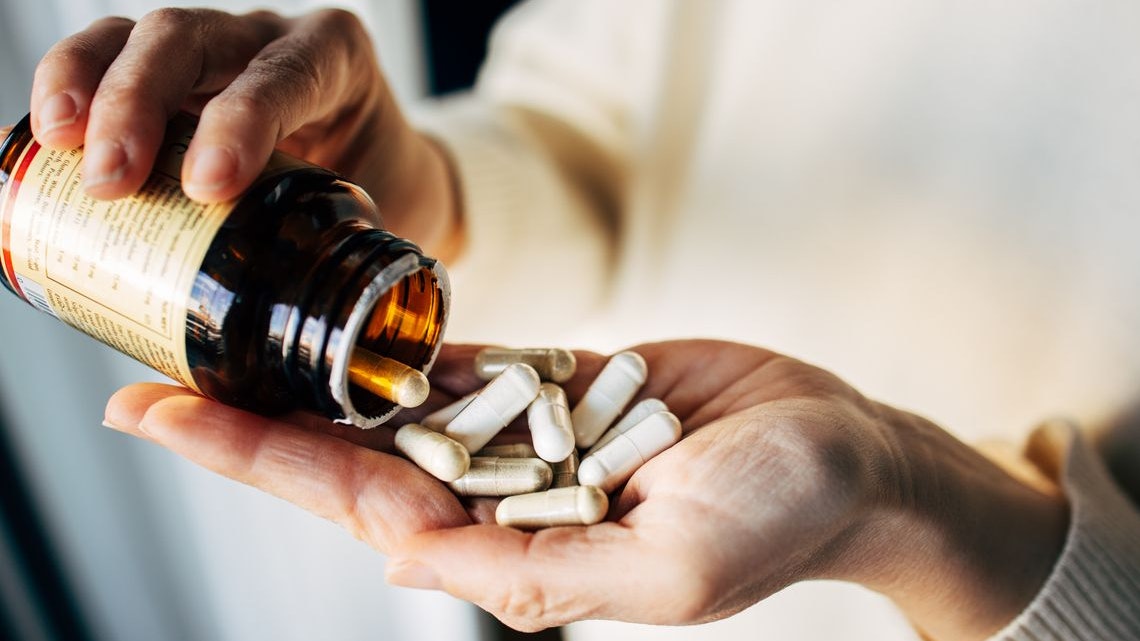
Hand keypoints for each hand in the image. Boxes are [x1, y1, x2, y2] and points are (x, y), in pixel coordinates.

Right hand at [31, 8, 460, 258]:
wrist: (390, 170)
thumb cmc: (386, 194)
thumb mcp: (386, 225)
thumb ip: (352, 279)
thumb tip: (300, 373)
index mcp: (338, 63)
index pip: (288, 73)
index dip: (242, 119)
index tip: (208, 186)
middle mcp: (272, 41)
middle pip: (194, 40)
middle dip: (141, 103)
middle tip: (112, 182)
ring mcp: (219, 47)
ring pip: (142, 37)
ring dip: (91, 86)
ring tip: (61, 148)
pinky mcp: (174, 68)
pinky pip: (110, 54)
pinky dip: (72, 84)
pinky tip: (48, 137)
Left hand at [103, 341, 1066, 639]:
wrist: (844, 449)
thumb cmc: (777, 516)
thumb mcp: (669, 568)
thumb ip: (541, 573)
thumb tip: (407, 562)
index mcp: (518, 550)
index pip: (363, 506)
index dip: (263, 466)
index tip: (172, 424)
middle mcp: (508, 495)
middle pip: (356, 454)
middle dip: (258, 424)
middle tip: (155, 384)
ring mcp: (532, 435)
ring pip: (402, 405)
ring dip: (315, 379)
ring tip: (227, 347)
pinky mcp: (566, 382)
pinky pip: (472, 363)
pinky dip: (406, 347)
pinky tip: (342, 328)